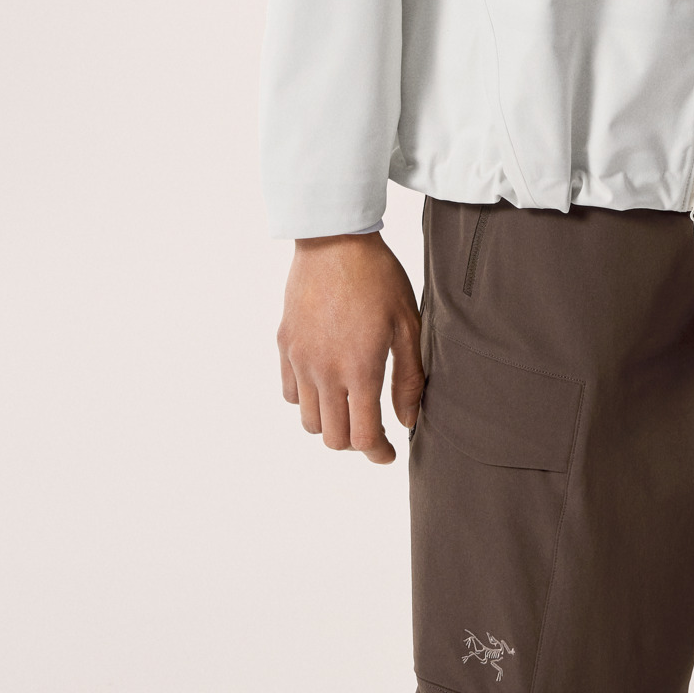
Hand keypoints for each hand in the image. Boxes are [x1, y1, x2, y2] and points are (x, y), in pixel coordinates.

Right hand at [277, 232, 424, 462]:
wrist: (334, 238)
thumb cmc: (378, 277)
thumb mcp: (407, 324)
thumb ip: (409, 378)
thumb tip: (407, 421)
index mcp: (359, 369)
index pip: (363, 438)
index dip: (378, 454)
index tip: (389, 453)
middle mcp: (324, 372)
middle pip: (334, 438)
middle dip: (356, 441)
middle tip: (372, 427)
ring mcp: (299, 360)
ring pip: (309, 421)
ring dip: (331, 422)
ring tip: (349, 405)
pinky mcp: (285, 345)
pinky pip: (290, 393)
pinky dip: (307, 399)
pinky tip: (325, 382)